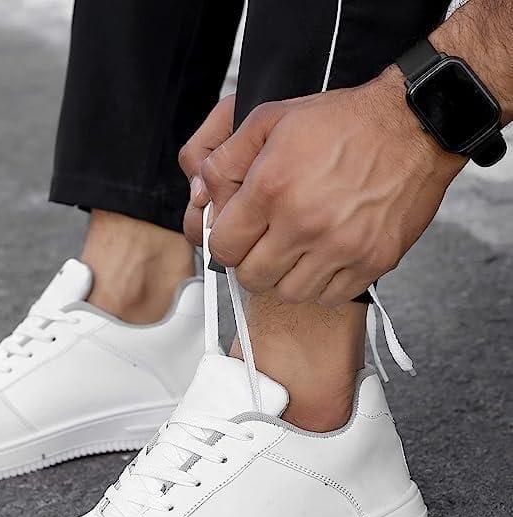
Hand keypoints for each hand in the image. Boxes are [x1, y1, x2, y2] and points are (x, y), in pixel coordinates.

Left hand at [181, 69, 464, 305]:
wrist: (413, 126)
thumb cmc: (343, 124)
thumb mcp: (270, 120)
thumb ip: (226, 160)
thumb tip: (203, 196)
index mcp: (272, 188)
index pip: (223, 247)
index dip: (225, 242)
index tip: (237, 236)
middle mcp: (304, 223)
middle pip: (251, 277)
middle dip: (251, 263)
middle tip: (264, 245)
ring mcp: (340, 247)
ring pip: (288, 293)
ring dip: (284, 277)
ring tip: (294, 252)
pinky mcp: (371, 261)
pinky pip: (329, 297)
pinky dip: (320, 285)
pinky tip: (323, 259)